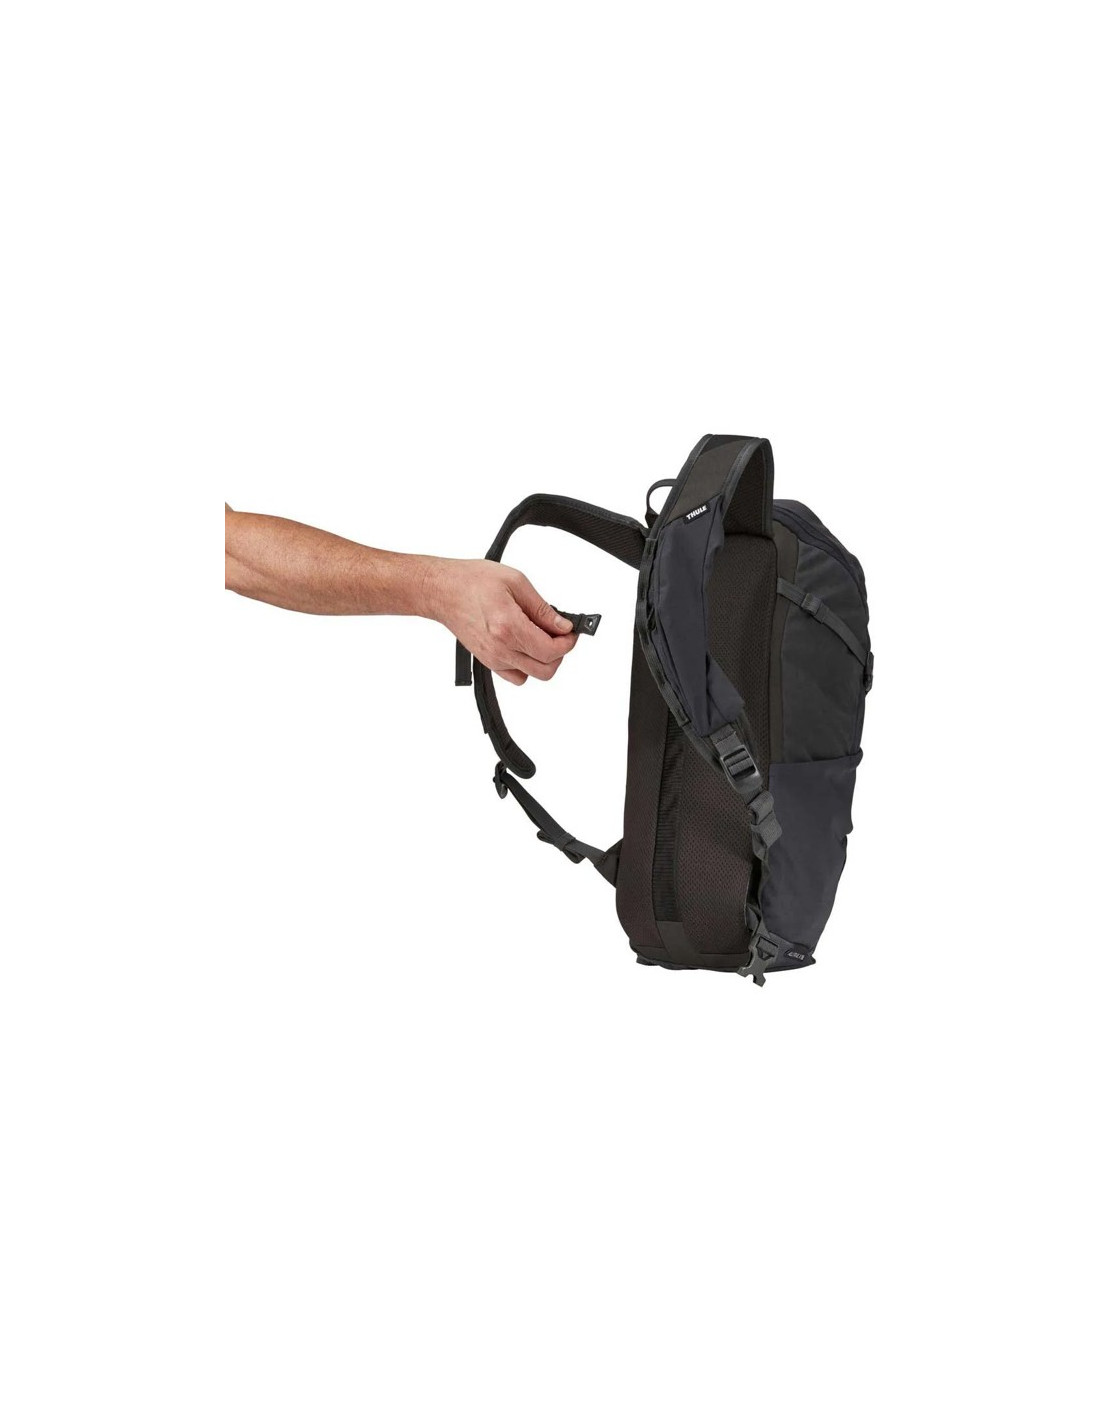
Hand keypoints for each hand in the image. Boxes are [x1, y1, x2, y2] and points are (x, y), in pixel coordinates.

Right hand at [421, 558, 577, 684]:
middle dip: (560, 653)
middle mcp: (500, 648)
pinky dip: (526, 665)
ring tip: (540, 637)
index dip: (568, 642)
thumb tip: (563, 625)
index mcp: (509, 627)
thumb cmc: (471, 581)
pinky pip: (516, 676)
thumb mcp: (516, 582)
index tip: (570, 631)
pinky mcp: (487, 661)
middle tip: (559, 634)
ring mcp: (492, 658)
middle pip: (546, 669)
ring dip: (543, 660)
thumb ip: (542, 608)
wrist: (442, 591)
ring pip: (532, 675)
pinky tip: (525, 645)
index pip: (551, 650)